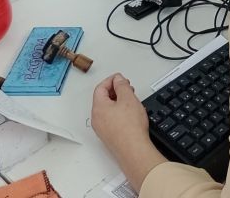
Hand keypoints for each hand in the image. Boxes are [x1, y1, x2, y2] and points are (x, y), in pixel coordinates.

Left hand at [91, 74, 165, 191]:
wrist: (134, 150)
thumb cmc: (130, 128)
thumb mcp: (128, 98)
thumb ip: (122, 85)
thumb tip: (118, 79)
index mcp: (98, 107)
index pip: (100, 88)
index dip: (111, 80)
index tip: (120, 78)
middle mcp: (96, 118)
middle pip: (102, 98)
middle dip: (115, 90)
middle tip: (127, 87)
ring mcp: (101, 129)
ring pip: (107, 109)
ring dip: (117, 101)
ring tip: (131, 100)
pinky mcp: (109, 136)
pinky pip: (110, 119)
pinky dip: (118, 112)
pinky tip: (130, 114)